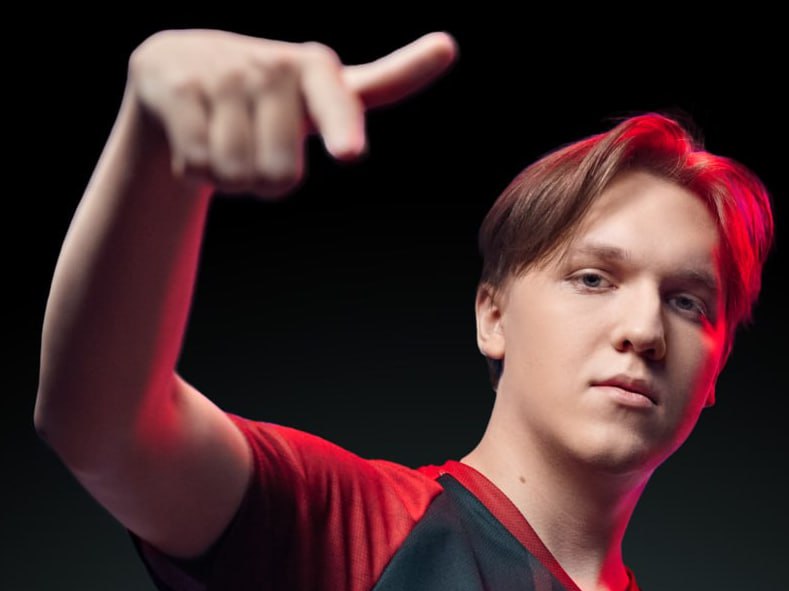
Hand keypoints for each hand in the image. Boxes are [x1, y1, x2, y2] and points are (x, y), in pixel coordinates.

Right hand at [126, 28, 457, 197]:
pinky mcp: (178, 88)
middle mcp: (273, 66)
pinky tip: (196, 137)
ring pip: (238, 175)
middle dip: (266, 181)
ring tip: (226, 139)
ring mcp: (223, 74)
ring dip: (231, 177)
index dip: (341, 128)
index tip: (350, 152)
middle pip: (280, 177)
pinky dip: (196, 170)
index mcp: (318, 70)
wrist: (174, 70)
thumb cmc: (267, 95)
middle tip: (256, 148)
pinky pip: (199, 166)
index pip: (338, 101)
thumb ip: (379, 86)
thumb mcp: (321, 92)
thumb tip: (448, 45)